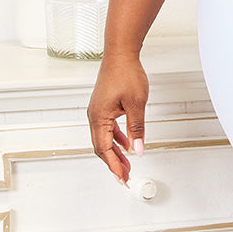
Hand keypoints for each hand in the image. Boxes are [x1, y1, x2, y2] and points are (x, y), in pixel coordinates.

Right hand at [87, 52, 148, 185]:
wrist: (121, 54)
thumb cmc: (126, 73)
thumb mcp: (136, 104)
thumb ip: (137, 129)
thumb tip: (138, 149)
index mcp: (99, 117)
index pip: (104, 149)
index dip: (114, 166)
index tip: (123, 178)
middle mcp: (94, 115)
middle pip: (101, 147)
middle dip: (114, 163)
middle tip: (125, 177)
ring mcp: (97, 111)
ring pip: (104, 139)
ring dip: (115, 153)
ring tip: (127, 165)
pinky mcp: (103, 107)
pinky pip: (107, 129)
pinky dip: (116, 139)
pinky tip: (126, 145)